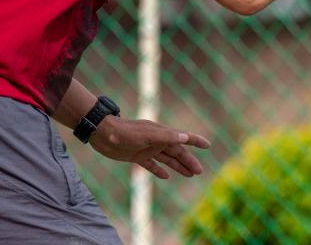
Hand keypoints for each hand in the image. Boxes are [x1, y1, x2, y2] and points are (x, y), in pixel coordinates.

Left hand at [89, 116, 210, 179]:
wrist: (103, 134)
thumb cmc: (125, 133)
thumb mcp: (147, 135)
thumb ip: (166, 136)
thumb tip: (185, 137)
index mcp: (163, 134)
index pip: (183, 138)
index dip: (196, 141)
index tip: (207, 145)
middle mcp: (158, 141)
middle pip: (177, 152)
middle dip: (189, 161)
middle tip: (199, 171)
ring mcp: (148, 149)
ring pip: (167, 160)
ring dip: (178, 167)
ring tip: (190, 175)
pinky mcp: (137, 157)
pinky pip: (152, 165)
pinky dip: (160, 171)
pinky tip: (166, 176)